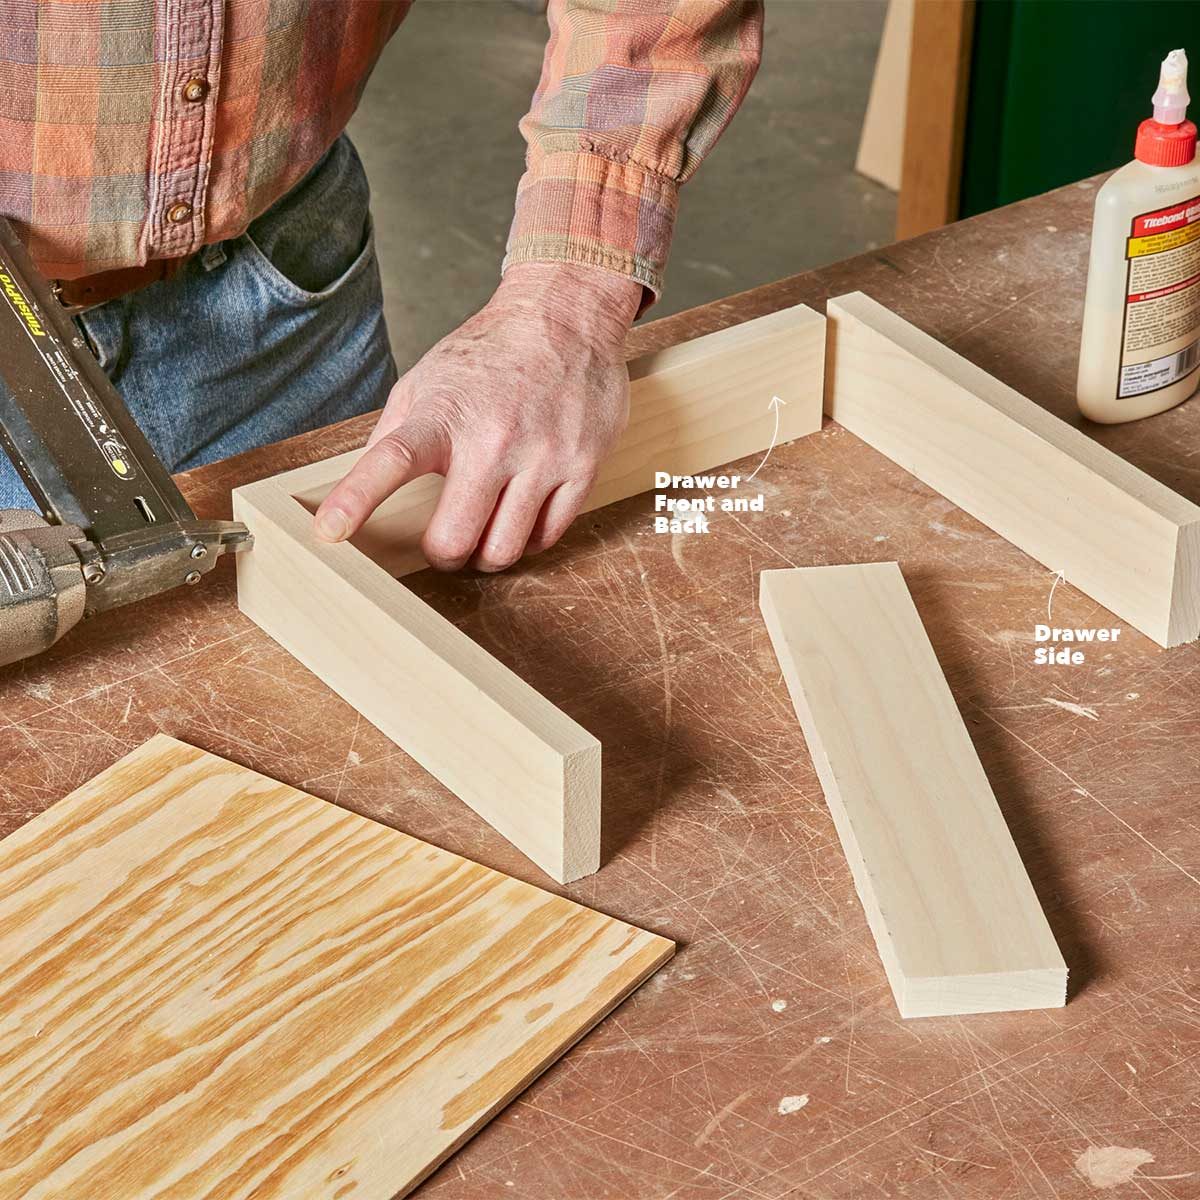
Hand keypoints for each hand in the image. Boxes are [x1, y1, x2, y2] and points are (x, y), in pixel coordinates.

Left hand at [313, 262, 640, 570]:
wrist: (567, 315)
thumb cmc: (492, 351)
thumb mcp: (428, 380)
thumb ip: (393, 435)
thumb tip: (357, 489)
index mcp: (443, 414)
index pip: (391, 461)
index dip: (355, 501)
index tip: (328, 533)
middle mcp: (492, 438)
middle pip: (455, 538)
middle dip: (444, 555)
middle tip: (445, 545)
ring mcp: (541, 456)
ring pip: (504, 550)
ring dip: (486, 555)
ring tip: (485, 534)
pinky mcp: (581, 466)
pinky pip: (548, 536)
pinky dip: (528, 539)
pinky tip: (521, 517)